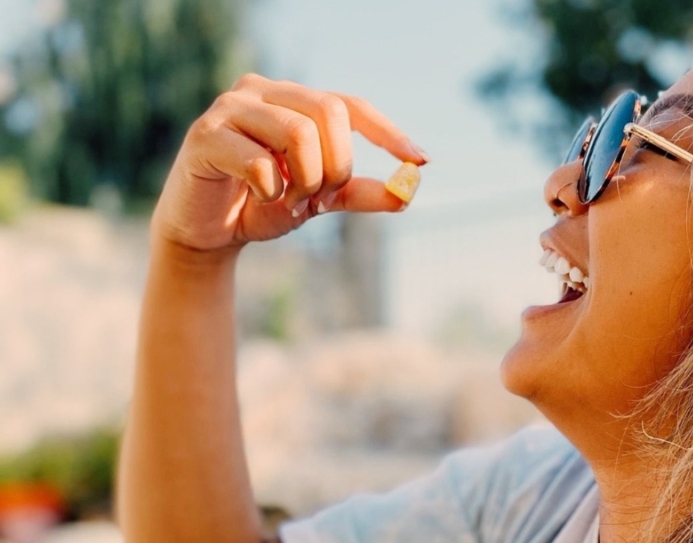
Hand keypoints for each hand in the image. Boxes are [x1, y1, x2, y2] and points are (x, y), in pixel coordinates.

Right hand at [151, 73, 427, 251]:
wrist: (207, 233)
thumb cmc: (261, 205)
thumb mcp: (318, 200)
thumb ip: (358, 193)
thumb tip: (407, 193)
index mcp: (293, 100)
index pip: (350, 104)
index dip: (387, 132)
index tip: (420, 160)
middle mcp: (262, 91)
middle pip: (328, 111)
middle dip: (337, 164)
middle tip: (320, 197)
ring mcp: (231, 108)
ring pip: (297, 133)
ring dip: (305, 180)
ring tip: (288, 201)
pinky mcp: (205, 135)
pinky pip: (259, 162)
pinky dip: (271, 190)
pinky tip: (259, 198)